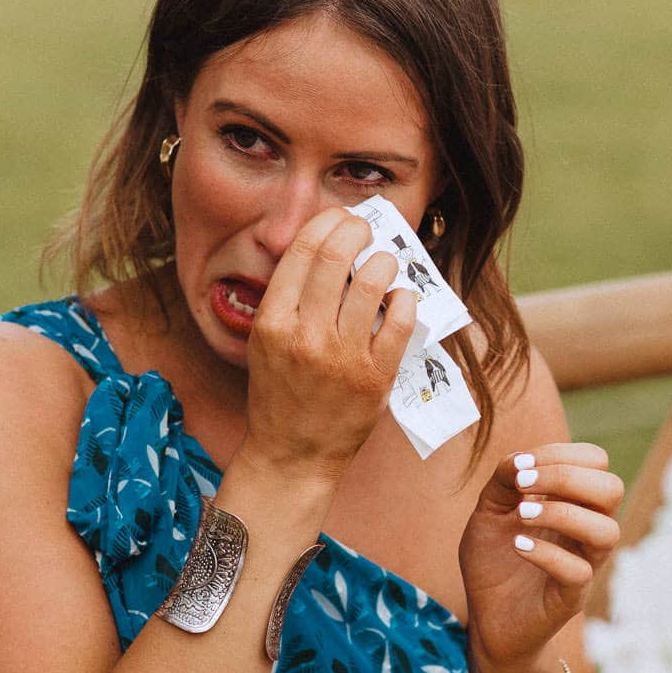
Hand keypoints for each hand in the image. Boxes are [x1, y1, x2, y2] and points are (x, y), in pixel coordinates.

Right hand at [240, 208, 416, 479]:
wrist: (293, 454)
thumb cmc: (280, 394)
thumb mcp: (266, 341)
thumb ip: (290, 298)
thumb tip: (327, 246)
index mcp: (272, 321)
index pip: (302, 251)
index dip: (327, 223)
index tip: (341, 218)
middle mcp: (305, 334)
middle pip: (337, 256)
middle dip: (357, 231)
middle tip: (366, 230)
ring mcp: (342, 356)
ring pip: (373, 282)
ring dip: (385, 261)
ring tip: (385, 263)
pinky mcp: (375, 376)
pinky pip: (399, 321)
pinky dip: (404, 299)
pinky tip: (400, 297)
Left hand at [459, 443, 623, 668]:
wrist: (486, 618)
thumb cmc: (493, 562)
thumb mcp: (488, 511)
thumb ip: (503, 480)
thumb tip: (521, 459)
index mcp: (575, 503)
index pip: (596, 462)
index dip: (560, 454)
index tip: (520, 467)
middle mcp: (587, 530)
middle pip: (611, 489)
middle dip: (566, 477)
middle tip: (523, 486)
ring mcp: (585, 564)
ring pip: (606, 531)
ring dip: (561, 514)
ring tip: (521, 517)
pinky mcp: (572, 597)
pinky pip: (579, 572)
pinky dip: (547, 553)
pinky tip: (517, 546)